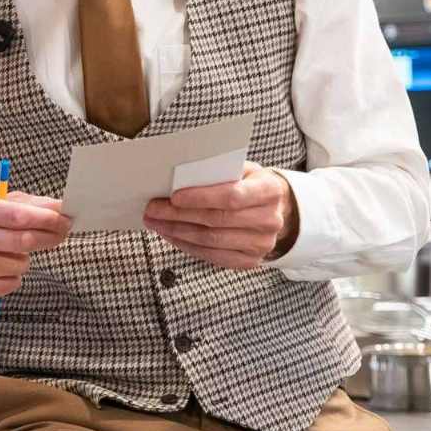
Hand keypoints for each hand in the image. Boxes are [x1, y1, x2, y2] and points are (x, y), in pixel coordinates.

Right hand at [0, 191, 72, 300]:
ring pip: (19, 265)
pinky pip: (11, 284)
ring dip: (25, 259)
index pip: (17, 216)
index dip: (46, 219)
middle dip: (48, 237)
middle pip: (21, 241)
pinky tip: (1, 268)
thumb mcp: (0, 205)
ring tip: (11, 253)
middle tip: (60, 234)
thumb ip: (32, 205)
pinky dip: (14, 277)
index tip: (65, 220)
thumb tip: (61, 209)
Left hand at [142, 162, 298, 269]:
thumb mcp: (242, 169)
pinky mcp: (249, 261)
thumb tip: (179, 177)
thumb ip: (219, 171)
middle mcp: (269, 220)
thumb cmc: (251, 184)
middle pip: (216, 220)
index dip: (201, 197)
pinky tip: (171, 236)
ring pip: (210, 241)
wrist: (277, 209)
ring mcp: (261, 244)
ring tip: (156, 223)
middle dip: (178, 215)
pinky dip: (187, 246)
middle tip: (153, 209)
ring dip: (177, 232)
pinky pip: (212, 256)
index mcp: (270, 191)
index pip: (232, 196)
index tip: (173, 196)